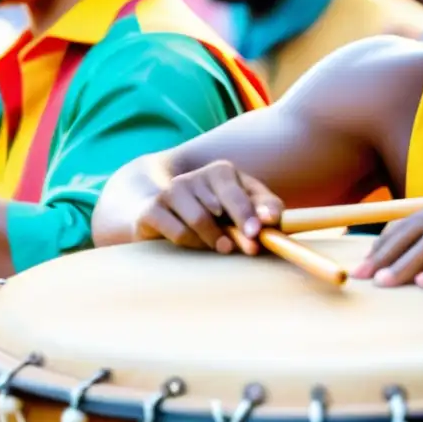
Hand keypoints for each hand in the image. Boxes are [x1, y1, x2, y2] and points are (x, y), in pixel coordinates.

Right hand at [134, 159, 283, 255]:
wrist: (166, 211)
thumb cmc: (219, 211)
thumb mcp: (248, 205)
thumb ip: (266, 208)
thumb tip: (270, 219)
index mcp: (220, 171)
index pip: (236, 194)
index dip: (247, 214)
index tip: (255, 234)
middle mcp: (194, 176)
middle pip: (217, 209)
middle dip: (235, 232)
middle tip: (248, 250)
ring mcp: (170, 191)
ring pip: (198, 221)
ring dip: (213, 239)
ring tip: (221, 246)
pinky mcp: (152, 210)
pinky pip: (178, 232)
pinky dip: (192, 243)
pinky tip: (197, 243)